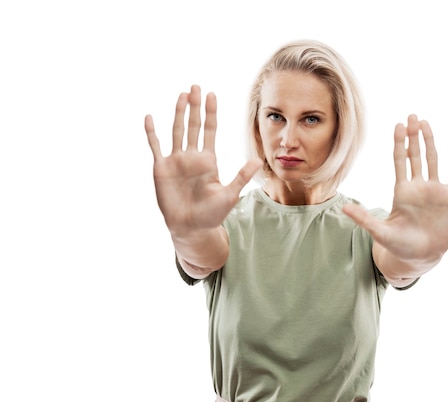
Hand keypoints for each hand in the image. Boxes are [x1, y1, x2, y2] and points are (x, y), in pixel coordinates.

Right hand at [144, 85, 262, 236]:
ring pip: (177, 131)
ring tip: (181, 95)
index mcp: (208, 160)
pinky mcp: (161, 169)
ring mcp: (176, 161)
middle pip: (194, 126)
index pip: (210, 131)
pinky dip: (152, 133)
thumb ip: (241, 177)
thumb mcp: (229, 195)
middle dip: (195, 106)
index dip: (211, 113)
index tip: (212, 95)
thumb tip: (256, 161)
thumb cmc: (211, 214)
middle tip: (195, 86)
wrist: (191, 228)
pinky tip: (150, 117)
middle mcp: (192, 157)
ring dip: (178, 113)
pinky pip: (156, 147)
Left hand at [343, 114, 447, 262]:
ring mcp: (434, 189)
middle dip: (414, 136)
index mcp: (402, 190)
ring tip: (426, 123)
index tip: (398, 125)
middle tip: (412, 116)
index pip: (400, 161)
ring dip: (430, 141)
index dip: (399, 143)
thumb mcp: (380, 232)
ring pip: (433, 159)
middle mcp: (418, 186)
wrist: (422, 256)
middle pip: (416, 155)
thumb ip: (364, 219)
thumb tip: (344, 209)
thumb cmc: (399, 245)